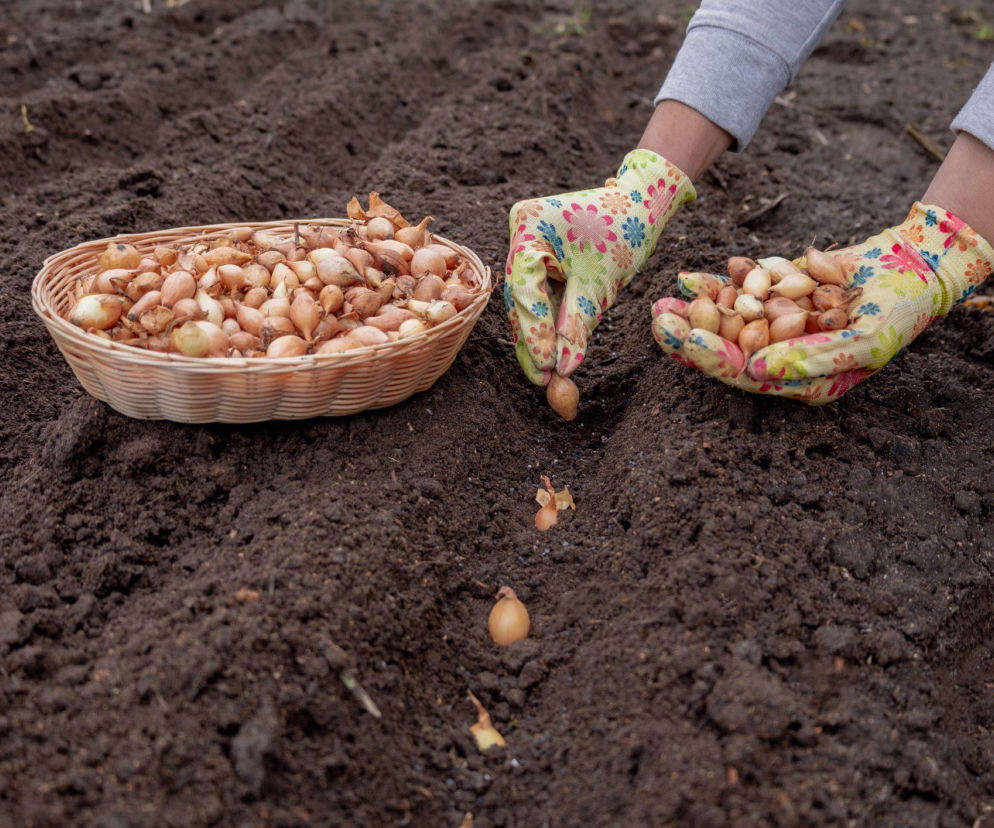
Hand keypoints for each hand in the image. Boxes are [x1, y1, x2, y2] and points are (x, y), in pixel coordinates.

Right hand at [505, 149, 695, 385]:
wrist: (642, 203)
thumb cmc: (625, 230)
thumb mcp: (600, 282)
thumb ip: (577, 323)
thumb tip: (562, 367)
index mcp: (529, 225)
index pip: (524, 288)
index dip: (534, 331)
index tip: (546, 366)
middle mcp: (521, 232)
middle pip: (521, 297)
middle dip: (534, 339)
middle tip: (543, 380)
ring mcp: (528, 244)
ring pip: (528, 300)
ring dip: (540, 335)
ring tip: (548, 374)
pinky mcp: (539, 257)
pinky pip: (541, 294)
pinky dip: (550, 320)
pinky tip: (553, 352)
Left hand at [651, 202, 993, 402]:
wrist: (913, 267)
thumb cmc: (898, 313)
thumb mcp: (866, 342)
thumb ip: (812, 359)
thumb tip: (756, 370)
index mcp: (800, 382)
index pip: (748, 376)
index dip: (715, 360)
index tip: (688, 341)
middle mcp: (781, 359)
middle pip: (726, 351)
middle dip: (690, 338)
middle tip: (658, 323)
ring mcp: (776, 327)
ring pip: (725, 322)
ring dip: (692, 314)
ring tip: (660, 305)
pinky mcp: (775, 296)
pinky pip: (740, 293)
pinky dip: (715, 285)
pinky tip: (687, 279)